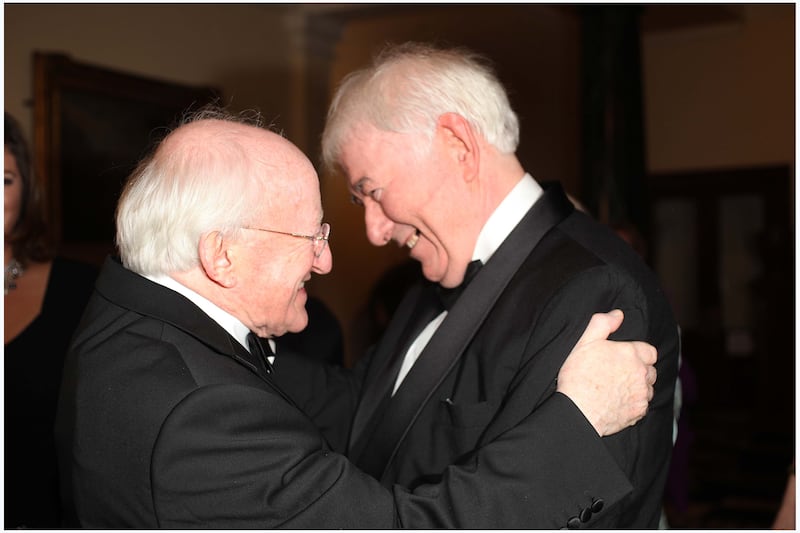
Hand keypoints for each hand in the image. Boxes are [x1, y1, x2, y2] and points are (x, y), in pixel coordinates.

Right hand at [556, 310, 656, 436]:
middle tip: (618, 374)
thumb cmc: (578, 376)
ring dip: (638, 387)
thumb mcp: (585, 342)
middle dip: (639, 370)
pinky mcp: (639, 412)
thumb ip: (603, 323)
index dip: (637, 353)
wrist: (578, 411)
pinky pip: (642, 405)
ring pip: (648, 388)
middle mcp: (641, 373)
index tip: (623, 359)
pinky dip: (633, 404)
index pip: (649, 351)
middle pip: (650, 370)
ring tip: (617, 389)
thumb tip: (618, 314)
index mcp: (631, 354)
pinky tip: (617, 402)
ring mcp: (642, 394)